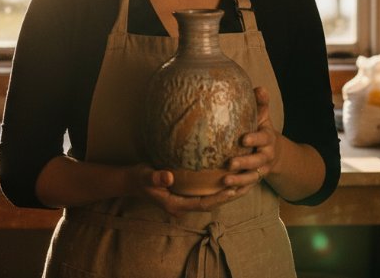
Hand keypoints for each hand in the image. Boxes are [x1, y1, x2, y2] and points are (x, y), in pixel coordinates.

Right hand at [129, 164, 244, 216]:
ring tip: (245, 181)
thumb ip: (155, 177)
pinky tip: (229, 176)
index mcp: (176, 204)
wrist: (132, 181)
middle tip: (247, 184)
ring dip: (227, 192)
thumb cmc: (138, 178)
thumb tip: (168, 177)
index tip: (233, 189)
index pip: (203, 204)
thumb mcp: (144, 176)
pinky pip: (206, 192)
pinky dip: (218, 186)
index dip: (219, 198)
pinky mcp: (186, 193)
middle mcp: (183, 205)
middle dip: (229, 196)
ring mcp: (185, 200)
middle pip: (211, 203)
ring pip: (210, 199)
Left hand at [223, 86, 278, 190]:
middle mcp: (265, 157)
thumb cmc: (262, 130)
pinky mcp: (253, 182)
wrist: (275, 153)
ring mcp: (259, 171)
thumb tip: (259, 88)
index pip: (262, 139)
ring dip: (239, 181)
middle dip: (245, 164)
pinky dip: (236, 193)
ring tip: (224, 181)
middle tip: (230, 163)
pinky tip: (224, 194)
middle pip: (256, 162)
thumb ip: (261, 104)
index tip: (243, 139)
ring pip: (251, 179)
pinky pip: (245, 190)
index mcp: (267, 139)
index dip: (254, 140)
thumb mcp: (263, 117)